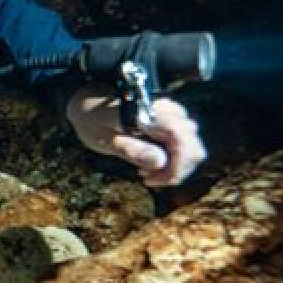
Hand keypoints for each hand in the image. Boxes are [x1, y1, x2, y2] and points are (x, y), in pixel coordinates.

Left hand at [66, 86, 207, 186]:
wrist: (89, 102)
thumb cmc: (92, 118)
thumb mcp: (103, 138)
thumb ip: (131, 150)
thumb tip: (160, 162)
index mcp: (149, 112)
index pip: (181, 139)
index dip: (175, 166)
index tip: (152, 180)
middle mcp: (167, 109)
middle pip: (192, 146)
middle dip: (175, 171)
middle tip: (148, 179)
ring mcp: (172, 113)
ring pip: (193, 146)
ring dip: (176, 167)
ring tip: (148, 173)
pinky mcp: (172, 119)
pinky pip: (185, 143)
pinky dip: (175, 159)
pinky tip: (155, 164)